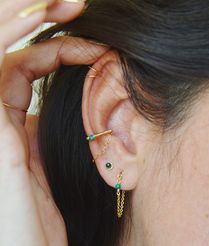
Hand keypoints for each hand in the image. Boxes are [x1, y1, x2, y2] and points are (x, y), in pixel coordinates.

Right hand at [0, 0, 107, 244]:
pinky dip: (22, 43)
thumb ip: (40, 136)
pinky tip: (45, 22)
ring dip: (26, 18)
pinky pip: (1, 69)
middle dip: (34, 17)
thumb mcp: (46, 170)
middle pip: (7, 49)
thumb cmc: (40, 222)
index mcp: (8, 125)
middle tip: (73, 2)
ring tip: (63, 2)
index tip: (97, 48)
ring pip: (0, 50)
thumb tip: (44, 108)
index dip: (59, 49)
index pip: (26, 68)